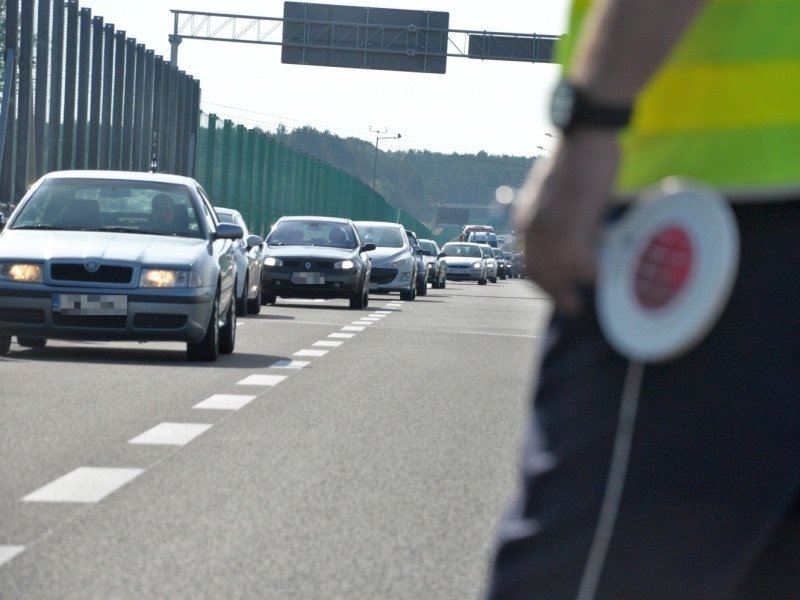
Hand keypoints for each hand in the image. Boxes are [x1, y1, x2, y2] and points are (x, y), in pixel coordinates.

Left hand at [515, 130, 619, 314]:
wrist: (583, 135)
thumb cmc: (577, 158)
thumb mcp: (556, 193)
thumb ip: (558, 217)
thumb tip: (575, 237)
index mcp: (525, 219)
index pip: (525, 260)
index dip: (539, 278)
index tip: (550, 288)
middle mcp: (531, 229)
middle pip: (537, 274)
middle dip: (552, 294)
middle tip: (568, 306)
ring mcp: (549, 232)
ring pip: (556, 276)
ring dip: (568, 293)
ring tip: (579, 305)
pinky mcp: (570, 230)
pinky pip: (581, 267)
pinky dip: (592, 276)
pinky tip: (602, 277)